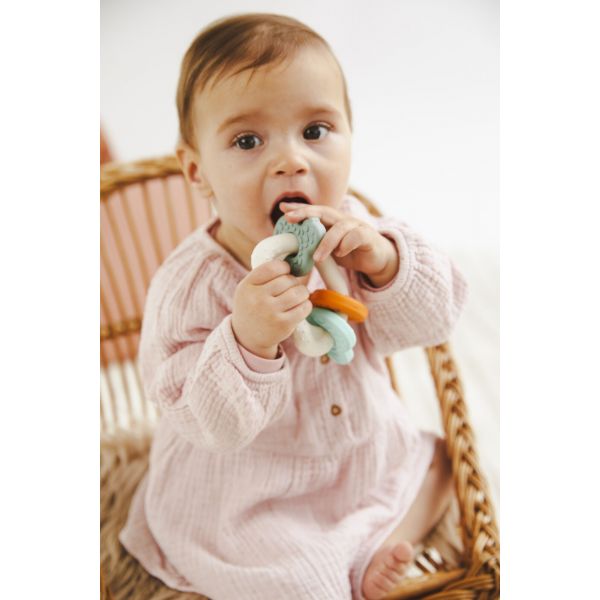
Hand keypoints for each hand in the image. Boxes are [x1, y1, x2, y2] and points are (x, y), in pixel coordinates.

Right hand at [231, 259, 312, 358]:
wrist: (247, 337)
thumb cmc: (252, 306)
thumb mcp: (248, 288)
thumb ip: (264, 275)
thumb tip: (293, 261)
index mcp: (247, 285)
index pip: (273, 267)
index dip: (284, 267)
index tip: (286, 272)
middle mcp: (258, 298)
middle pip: (288, 280)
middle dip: (293, 282)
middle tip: (290, 288)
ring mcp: (271, 312)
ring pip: (299, 292)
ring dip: (302, 292)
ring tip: (297, 296)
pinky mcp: (283, 324)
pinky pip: (304, 307)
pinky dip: (306, 305)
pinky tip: (300, 307)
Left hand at [279, 202, 398, 286]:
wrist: (376, 260)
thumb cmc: (349, 253)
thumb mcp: (328, 250)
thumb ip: (314, 247)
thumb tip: (291, 253)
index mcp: (332, 222)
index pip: (314, 212)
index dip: (299, 209)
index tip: (283, 208)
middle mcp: (343, 220)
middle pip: (325, 211)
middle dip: (306, 213)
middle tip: (290, 218)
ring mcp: (356, 227)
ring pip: (339, 227)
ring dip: (326, 242)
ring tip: (317, 257)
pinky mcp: (368, 237)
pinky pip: (356, 236)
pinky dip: (346, 244)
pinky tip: (340, 253)